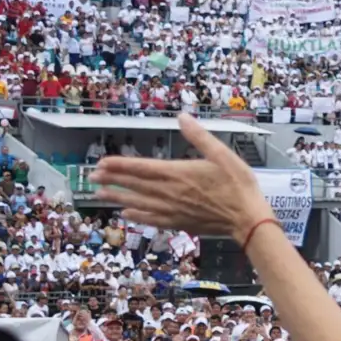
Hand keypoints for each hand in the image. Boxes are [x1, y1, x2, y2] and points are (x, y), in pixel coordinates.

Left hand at [97, 115, 274, 242]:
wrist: (248, 219)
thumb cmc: (238, 185)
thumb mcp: (223, 154)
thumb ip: (200, 136)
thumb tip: (182, 117)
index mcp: (178, 173)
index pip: (141, 168)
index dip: (120, 165)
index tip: (102, 163)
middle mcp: (170, 193)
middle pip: (135, 185)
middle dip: (112, 179)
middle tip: (92, 176)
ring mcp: (173, 210)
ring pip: (139, 202)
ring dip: (118, 197)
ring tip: (99, 193)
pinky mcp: (179, 222)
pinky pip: (152, 219)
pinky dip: (137, 216)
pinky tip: (126, 213)